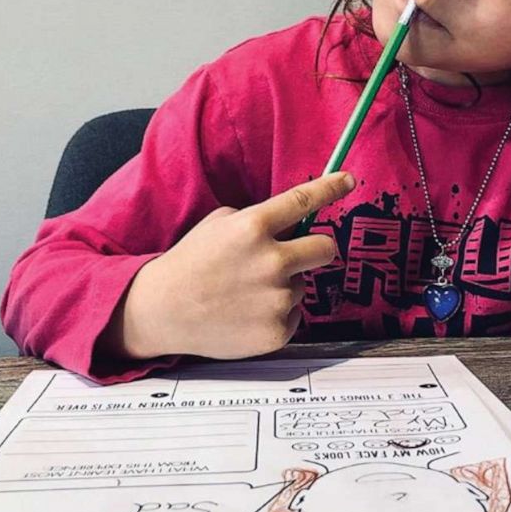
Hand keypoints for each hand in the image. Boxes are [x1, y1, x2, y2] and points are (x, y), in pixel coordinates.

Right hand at [120, 172, 354, 359]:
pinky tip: (247, 312)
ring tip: (247, 292)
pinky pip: (294, 315)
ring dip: (285, 286)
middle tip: (298, 255)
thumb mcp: (217, 225)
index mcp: (253, 227)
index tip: (349, 180)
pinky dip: (277, 314)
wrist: (161, 310)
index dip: (331, 188)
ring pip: (304, 285)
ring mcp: (275, 298)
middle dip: (317, 250)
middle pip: (326, 248)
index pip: (303, 201)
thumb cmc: (190, 263)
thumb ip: (257, 221)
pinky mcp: (275, 331)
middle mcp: (271, 260)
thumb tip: (290, 225)